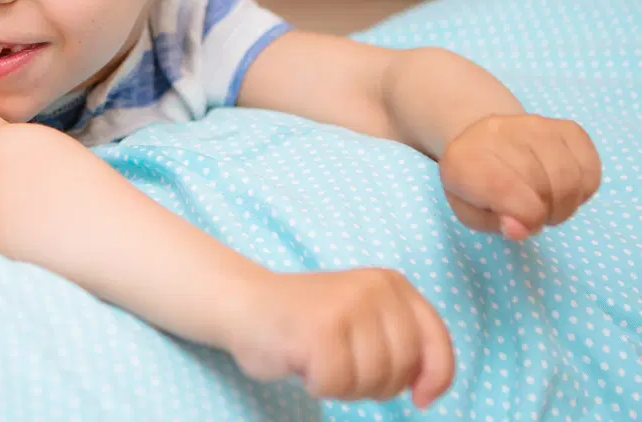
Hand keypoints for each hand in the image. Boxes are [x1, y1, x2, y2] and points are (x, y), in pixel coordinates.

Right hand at [226, 269, 453, 407]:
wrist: (244, 304)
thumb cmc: (307, 323)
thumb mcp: (366, 320)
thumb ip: (402, 343)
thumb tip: (428, 391)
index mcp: (391, 283)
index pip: (436, 340)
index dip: (436, 377)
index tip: (420, 398)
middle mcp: (372, 288)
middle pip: (403, 368)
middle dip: (377, 385)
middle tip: (345, 369)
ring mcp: (345, 307)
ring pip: (372, 381)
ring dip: (345, 387)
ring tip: (321, 362)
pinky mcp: (318, 330)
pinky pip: (336, 385)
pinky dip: (318, 386)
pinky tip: (302, 363)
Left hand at [440, 114, 600, 239]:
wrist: (484, 141)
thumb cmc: (475, 184)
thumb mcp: (470, 211)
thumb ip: (493, 223)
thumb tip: (520, 229)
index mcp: (465, 158)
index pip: (505, 189)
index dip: (524, 217)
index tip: (522, 226)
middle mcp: (499, 132)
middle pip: (541, 185)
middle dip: (544, 213)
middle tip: (533, 217)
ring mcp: (536, 124)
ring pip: (569, 177)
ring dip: (565, 205)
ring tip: (548, 206)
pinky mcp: (566, 127)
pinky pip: (589, 168)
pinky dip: (582, 190)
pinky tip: (563, 191)